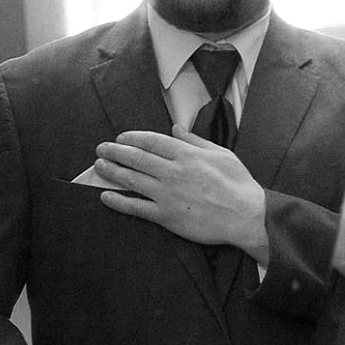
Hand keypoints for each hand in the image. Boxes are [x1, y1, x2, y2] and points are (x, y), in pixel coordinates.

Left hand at [93, 131, 268, 260]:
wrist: (247, 216)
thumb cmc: (237, 184)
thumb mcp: (220, 153)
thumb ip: (195, 140)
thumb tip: (176, 127)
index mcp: (186, 154)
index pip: (151, 141)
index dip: (132, 138)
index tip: (120, 137)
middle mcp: (173, 171)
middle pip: (137, 158)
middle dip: (115, 152)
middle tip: (100, 149)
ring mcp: (168, 194)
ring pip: (132, 180)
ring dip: (112, 172)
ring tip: (98, 166)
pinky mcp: (167, 216)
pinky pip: (137, 207)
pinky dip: (119, 201)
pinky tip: (106, 196)